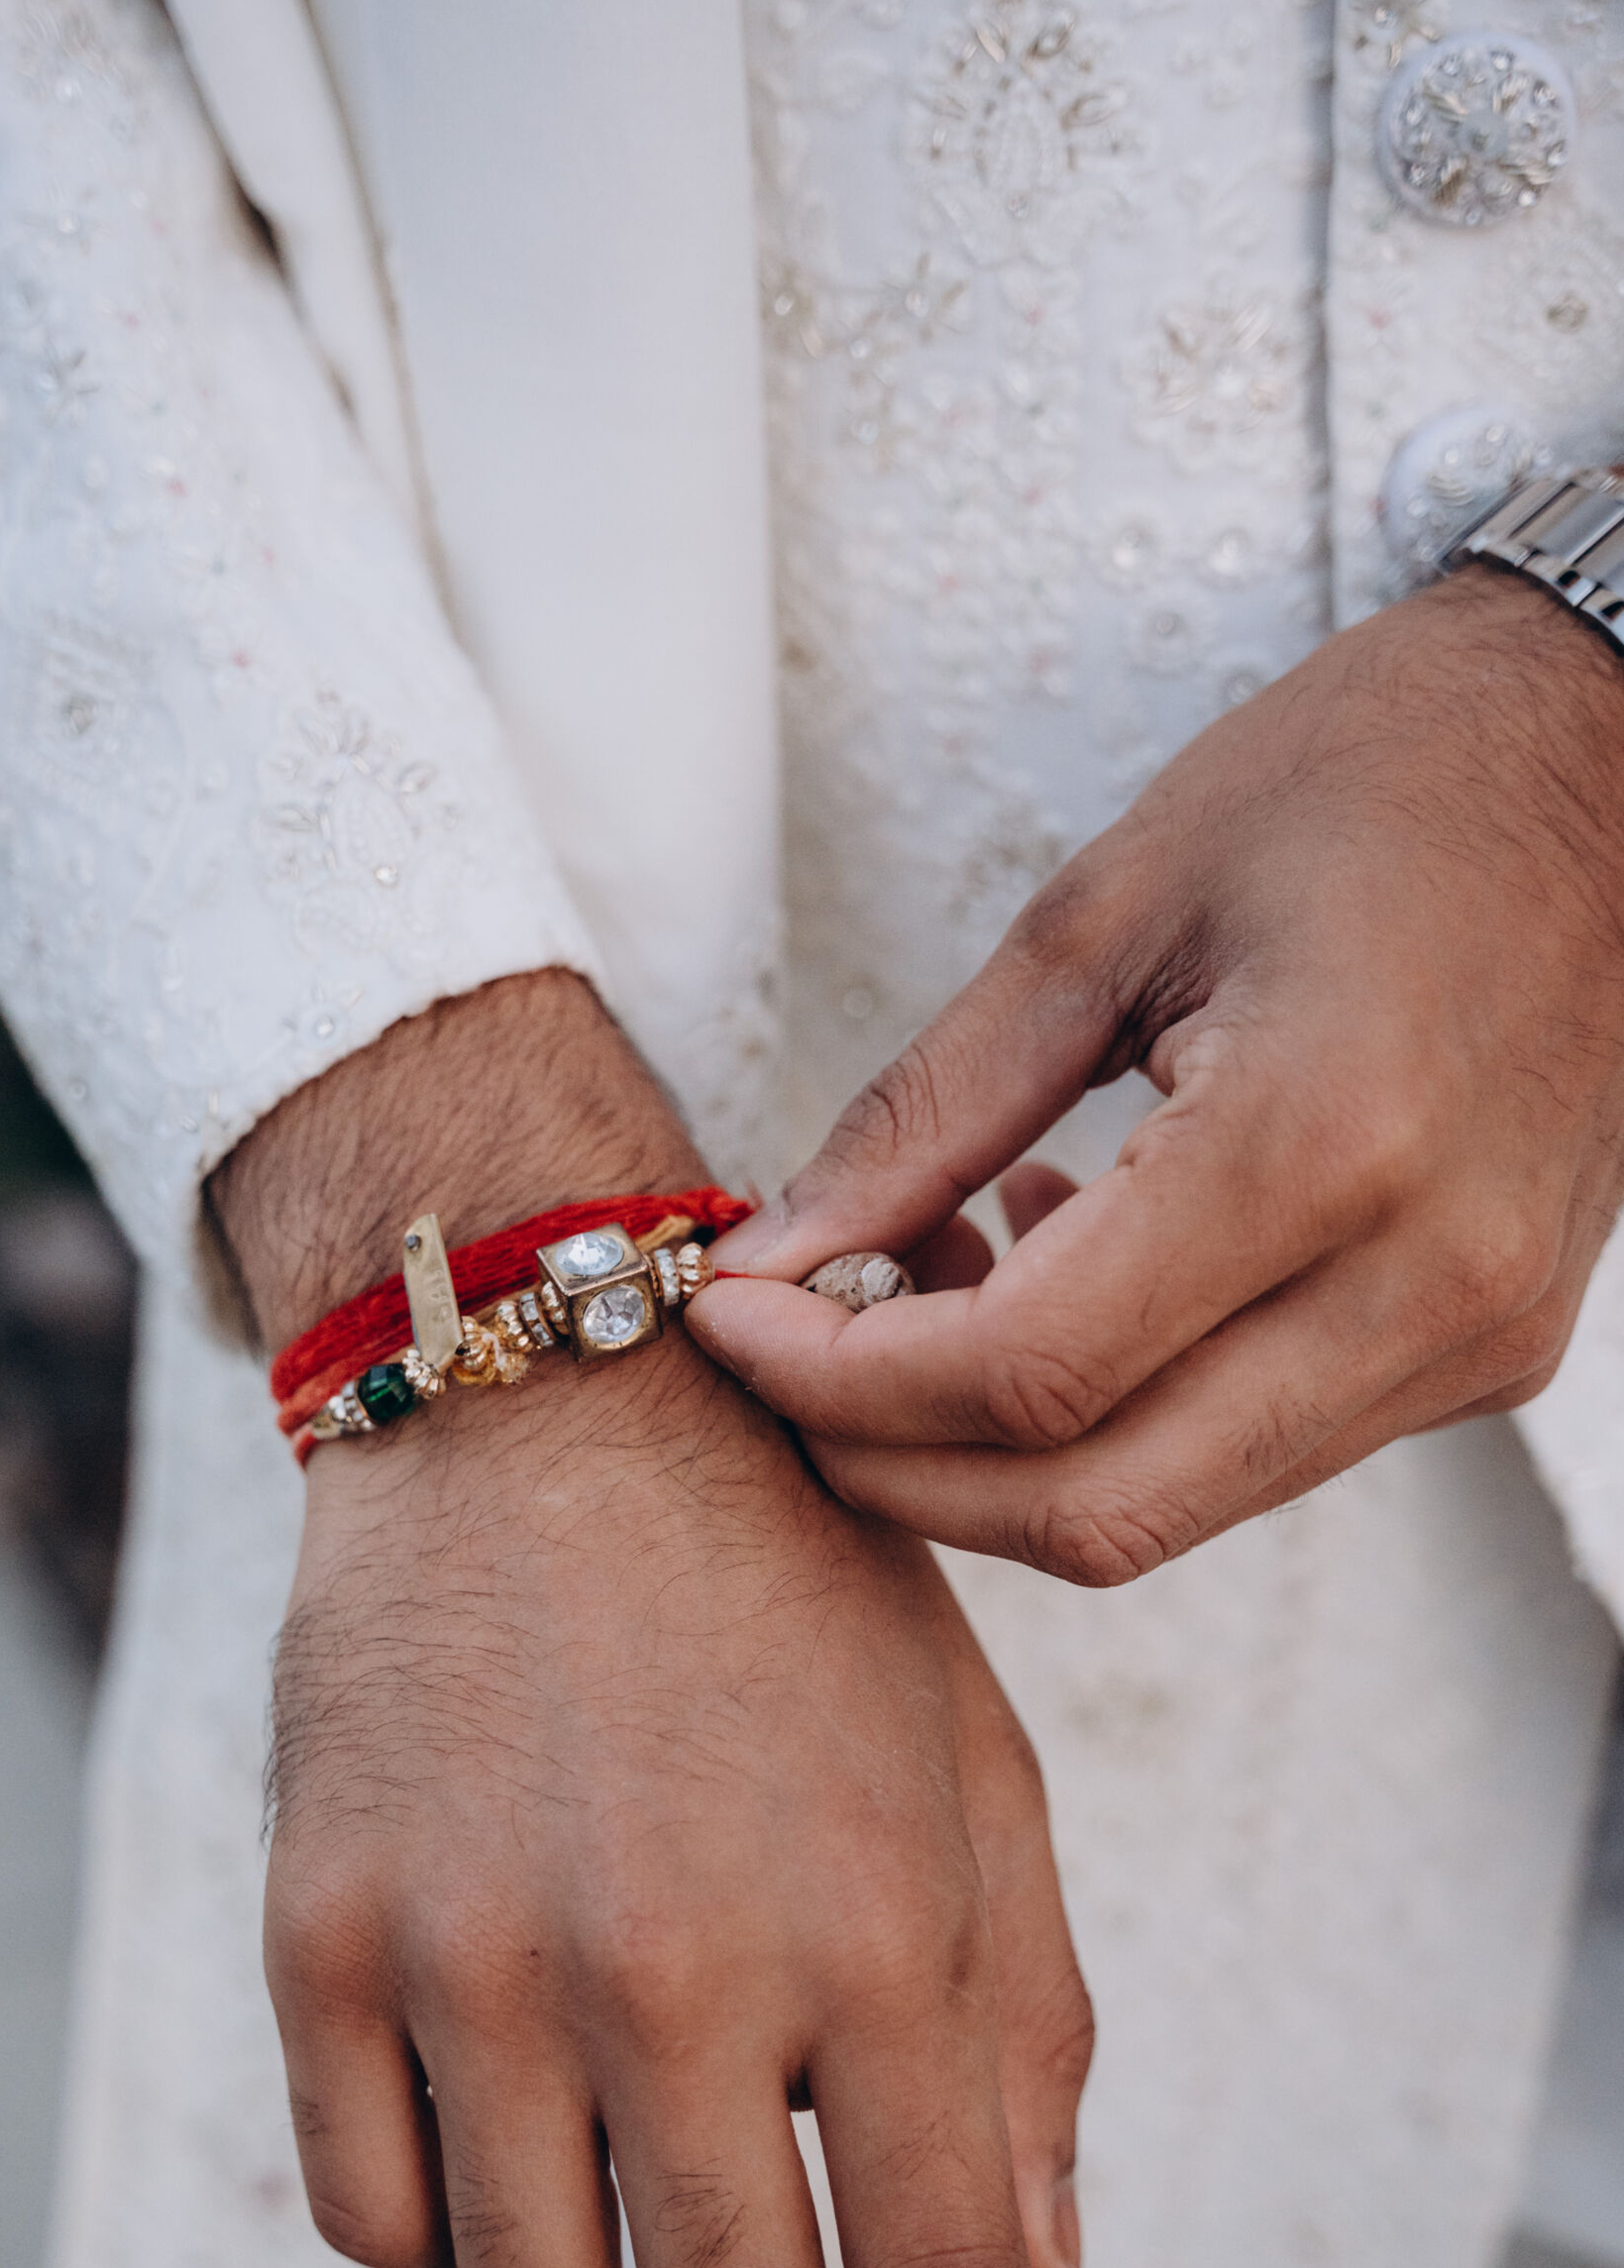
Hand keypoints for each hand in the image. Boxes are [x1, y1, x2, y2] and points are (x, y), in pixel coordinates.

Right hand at [210, 972, 1091, 2267]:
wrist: (547, 1398)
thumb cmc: (793, 1584)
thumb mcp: (970, 1760)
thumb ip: (1028, 2022)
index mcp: (875, 1922)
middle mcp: (671, 1966)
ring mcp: (474, 1958)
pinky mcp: (322, 1936)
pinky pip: (379, 2219)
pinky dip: (465, 2249)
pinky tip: (525, 2168)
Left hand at [689, 567, 1623, 1581]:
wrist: (1619, 761)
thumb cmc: (1379, 779)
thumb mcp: (1103, 913)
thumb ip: (924, 1114)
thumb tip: (777, 1255)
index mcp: (1323, 1142)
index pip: (1028, 1377)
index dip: (840, 1378)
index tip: (731, 1317)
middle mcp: (1422, 1282)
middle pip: (1094, 1506)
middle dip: (894, 1463)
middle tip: (787, 1355)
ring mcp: (1472, 1337)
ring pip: (1171, 1506)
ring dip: (1000, 1445)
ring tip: (927, 1282)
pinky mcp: (1486, 1350)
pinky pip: (1254, 1452)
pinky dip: (1116, 1408)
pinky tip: (1062, 1265)